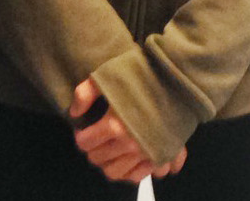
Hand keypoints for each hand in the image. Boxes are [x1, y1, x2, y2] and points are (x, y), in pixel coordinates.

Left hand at [69, 78, 187, 182]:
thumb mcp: (107, 75)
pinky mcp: (158, 155)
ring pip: (115, 172)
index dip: (81, 136)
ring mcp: (145, 152)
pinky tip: (124, 159)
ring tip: (107, 150)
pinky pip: (136, 176)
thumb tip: (74, 114)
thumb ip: (85, 93)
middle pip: (98, 159)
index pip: (86, 143)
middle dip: (92, 149)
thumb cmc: (141, 73)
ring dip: (106, 162)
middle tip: (94, 140)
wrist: (175, 77)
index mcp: (114, 125)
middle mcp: (129, 143)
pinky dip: (127, 172)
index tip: (83, 130)